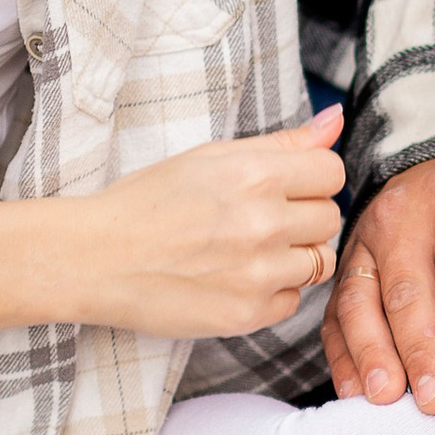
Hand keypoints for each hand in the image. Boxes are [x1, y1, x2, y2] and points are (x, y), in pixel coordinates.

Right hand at [0, 110, 345, 351]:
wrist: (98, 258)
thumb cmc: (150, 200)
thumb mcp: (213, 156)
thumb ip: (283, 142)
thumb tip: (336, 119)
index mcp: (256, 174)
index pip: (333, 172)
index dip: (312, 179)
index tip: (287, 186)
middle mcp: (264, 223)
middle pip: (329, 218)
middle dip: (302, 217)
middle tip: (261, 219)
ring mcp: (258, 273)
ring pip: (318, 261)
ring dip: (292, 256)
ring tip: (250, 250)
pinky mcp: (248, 314)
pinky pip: (293, 301)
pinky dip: (273, 291)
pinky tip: (238, 278)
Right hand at [324, 152, 434, 410]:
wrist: (431, 175)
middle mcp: (401, 217)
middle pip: (409, 289)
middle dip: (421, 347)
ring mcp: (365, 243)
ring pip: (360, 302)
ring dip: (371, 354)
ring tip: (385, 399)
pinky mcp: (346, 269)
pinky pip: (335, 314)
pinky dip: (342, 355)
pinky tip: (354, 393)